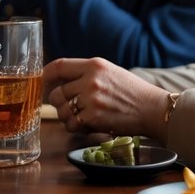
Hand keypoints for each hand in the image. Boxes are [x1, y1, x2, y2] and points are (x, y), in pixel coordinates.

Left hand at [45, 57, 170, 138]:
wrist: (153, 109)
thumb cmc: (133, 93)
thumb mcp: (110, 73)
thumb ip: (86, 74)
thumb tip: (59, 81)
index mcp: (94, 65)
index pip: (59, 66)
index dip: (46, 75)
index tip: (41, 82)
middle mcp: (90, 79)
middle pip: (57, 93)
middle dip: (58, 103)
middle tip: (67, 108)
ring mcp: (91, 98)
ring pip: (62, 110)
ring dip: (67, 118)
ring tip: (81, 118)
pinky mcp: (93, 116)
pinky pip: (72, 124)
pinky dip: (76, 128)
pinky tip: (87, 126)